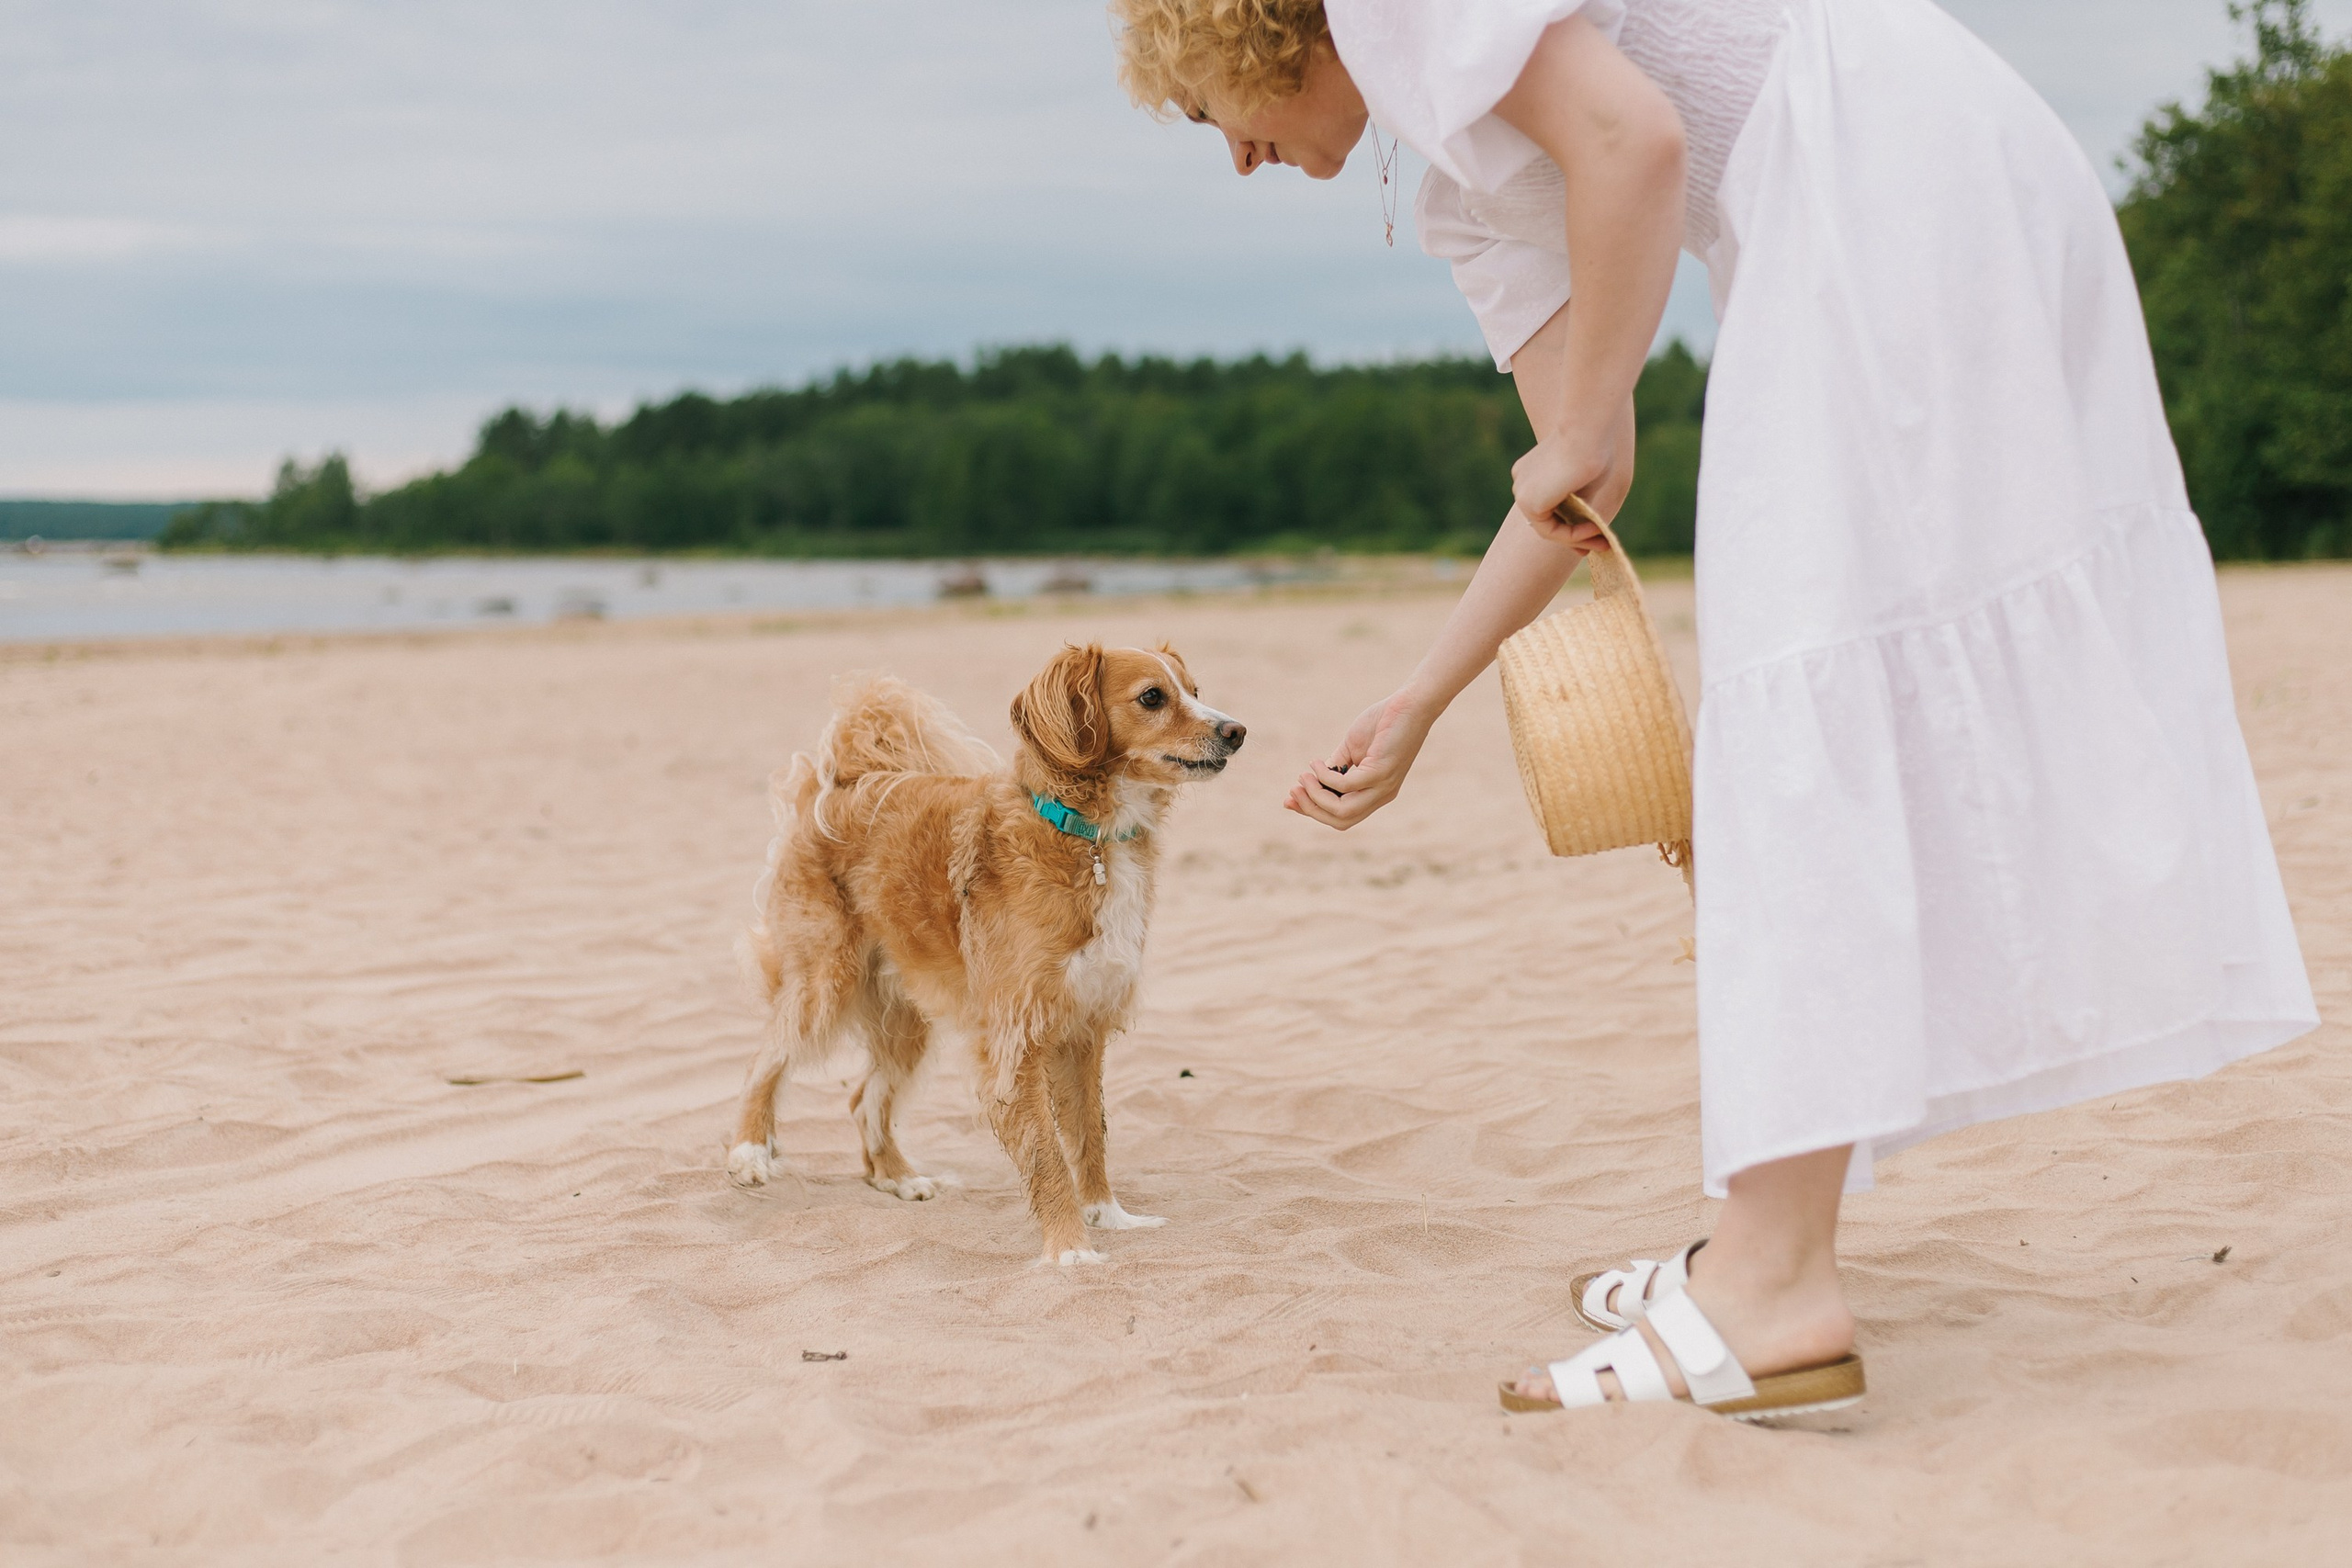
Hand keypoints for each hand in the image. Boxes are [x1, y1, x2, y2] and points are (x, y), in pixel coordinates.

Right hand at [1283, 687, 1437, 829]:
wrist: (1410, 703)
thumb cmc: (1382, 723)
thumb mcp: (1352, 748)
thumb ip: (1336, 767)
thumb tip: (1311, 780)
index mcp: (1375, 793)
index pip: (1342, 817)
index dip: (1314, 812)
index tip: (1290, 801)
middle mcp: (1381, 796)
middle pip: (1340, 820)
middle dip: (1311, 809)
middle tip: (1293, 790)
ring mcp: (1383, 786)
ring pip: (1343, 810)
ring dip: (1316, 797)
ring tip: (1303, 777)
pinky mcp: (1382, 772)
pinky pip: (1346, 785)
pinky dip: (1326, 777)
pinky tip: (1317, 764)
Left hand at [1511, 397, 1637, 546]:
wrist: (1587, 431)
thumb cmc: (1595, 448)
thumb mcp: (1587, 481)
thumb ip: (1582, 504)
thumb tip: (1591, 530)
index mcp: (1532, 471)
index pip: (1549, 505)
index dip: (1570, 523)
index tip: (1593, 534)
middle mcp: (1522, 482)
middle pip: (1548, 519)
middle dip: (1574, 537)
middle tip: (1599, 547)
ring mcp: (1522, 493)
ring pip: (1549, 529)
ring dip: (1578, 539)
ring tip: (1603, 542)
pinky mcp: (1528, 502)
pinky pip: (1551, 531)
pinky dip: (1574, 535)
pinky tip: (1594, 530)